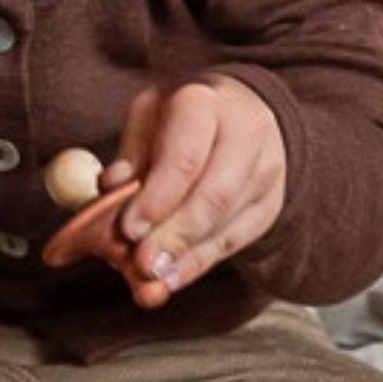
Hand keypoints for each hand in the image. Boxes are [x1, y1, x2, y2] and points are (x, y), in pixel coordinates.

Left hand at [111, 75, 286, 303]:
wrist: (238, 112)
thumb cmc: (179, 118)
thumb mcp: (147, 119)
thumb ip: (130, 155)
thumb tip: (111, 187)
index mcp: (205, 103)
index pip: (186, 156)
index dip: (158, 198)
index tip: (130, 230)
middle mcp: (246, 132)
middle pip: (214, 195)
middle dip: (174, 235)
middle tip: (141, 265)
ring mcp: (266, 170)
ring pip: (226, 223)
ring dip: (184, 256)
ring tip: (149, 278)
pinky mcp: (271, 203)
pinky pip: (235, 240)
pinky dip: (199, 263)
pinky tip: (171, 278)